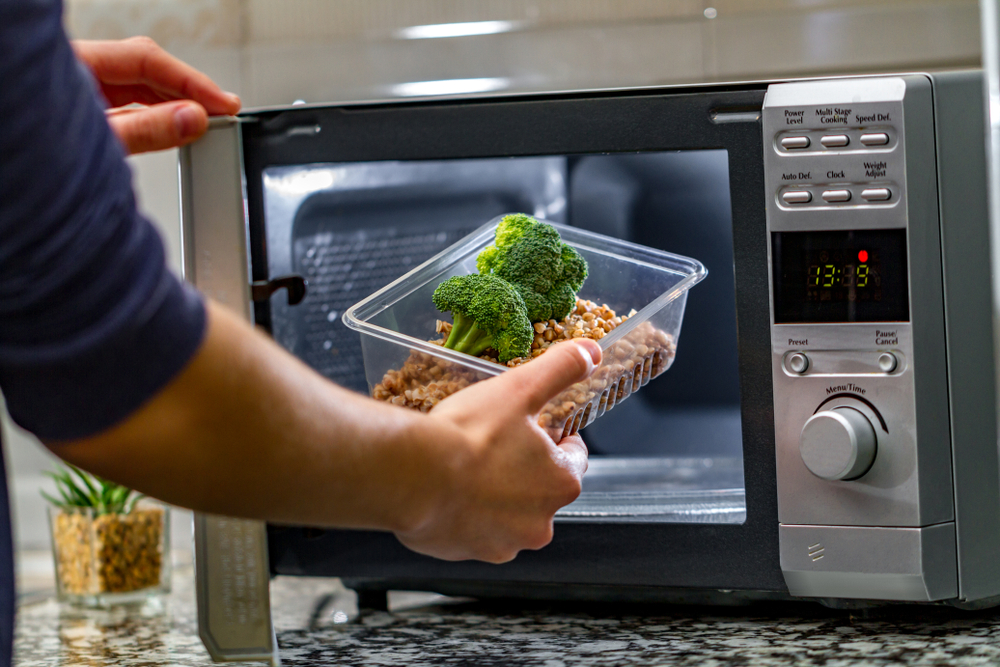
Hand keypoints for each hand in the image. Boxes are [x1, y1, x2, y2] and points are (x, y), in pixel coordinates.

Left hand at [73, 37, 240, 153]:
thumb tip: (191, 118)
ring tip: (205, 120)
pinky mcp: (78, 106)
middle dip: (187, 90)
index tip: (222, 103)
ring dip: (174, 101)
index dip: (190, 80)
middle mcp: (74, 67)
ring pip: (136, 82)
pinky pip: (125, 99)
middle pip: (143, 66)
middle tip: (222, 111)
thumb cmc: (34, 162)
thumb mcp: (97, 144)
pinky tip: (175, 121)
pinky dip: (154, 110)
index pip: (144, 58)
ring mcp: (76, 85)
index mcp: (72, 62)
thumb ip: (145, 130)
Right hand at [396, 338, 600, 562]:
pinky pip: (476, 531)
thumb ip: (560, 369)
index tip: (534, 426)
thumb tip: (591, 352)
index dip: (555, 436)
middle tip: (494, 442)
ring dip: (496, 493)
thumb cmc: (467, 435)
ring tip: (467, 466)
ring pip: (508, 513)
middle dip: (523, 467)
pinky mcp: (470, 554)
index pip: (573, 456)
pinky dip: (467, 514)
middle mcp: (541, 522)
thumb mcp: (520, 389)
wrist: (412, 475)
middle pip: (540, 487)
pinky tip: (449, 491)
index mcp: (561, 482)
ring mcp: (505, 543)